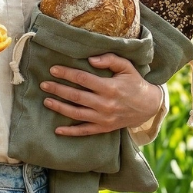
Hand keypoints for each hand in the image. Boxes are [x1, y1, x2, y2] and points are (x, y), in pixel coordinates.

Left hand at [39, 53, 163, 135]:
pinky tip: (58, 130)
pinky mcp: (104, 128)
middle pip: (76, 96)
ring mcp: (104, 118)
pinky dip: (71, 132)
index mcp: (109, 87)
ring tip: (46, 101)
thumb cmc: (135, 82)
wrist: (148, 106)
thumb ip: (110, 60)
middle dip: (58, 89)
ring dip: (60, 108)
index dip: (66, 73)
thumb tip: (90, 60)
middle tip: (43, 84)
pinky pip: (85, 131)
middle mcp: (105, 104)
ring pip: (77, 114)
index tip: (53, 69)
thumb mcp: (127, 67)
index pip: (82, 79)